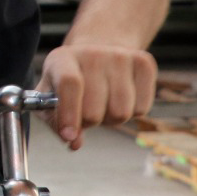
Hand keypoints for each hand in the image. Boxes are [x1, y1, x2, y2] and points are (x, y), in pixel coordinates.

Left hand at [36, 43, 156, 149]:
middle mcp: (92, 54)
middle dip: (89, 122)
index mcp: (62, 59)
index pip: (69, 83)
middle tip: (86, 113)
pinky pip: (142, 109)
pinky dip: (131, 113)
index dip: (69, 113)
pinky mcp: (144, 62)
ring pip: (121, 112)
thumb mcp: (51, 96)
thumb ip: (56, 121)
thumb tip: (74, 142)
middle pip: (95, 108)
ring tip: (103, 104)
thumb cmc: (70, 81)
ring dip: (111, 119)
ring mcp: (120, 56)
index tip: (68, 135)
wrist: (97, 54)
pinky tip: (120, 97)